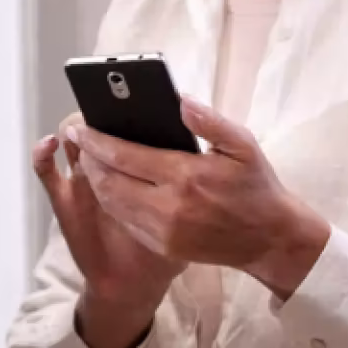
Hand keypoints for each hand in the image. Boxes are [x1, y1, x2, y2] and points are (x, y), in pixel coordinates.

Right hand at [33, 117, 183, 347]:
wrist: (139, 279)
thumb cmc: (174, 240)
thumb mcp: (192, 207)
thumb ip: (195, 178)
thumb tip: (189, 133)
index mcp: (146, 163)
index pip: (132, 127)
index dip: (129, 111)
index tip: (134, 94)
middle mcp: (111, 167)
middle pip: (100, 129)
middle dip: (99, 115)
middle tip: (104, 102)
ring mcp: (83, 181)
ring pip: (70, 143)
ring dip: (72, 128)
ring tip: (80, 123)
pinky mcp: (64, 198)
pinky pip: (47, 172)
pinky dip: (43, 155)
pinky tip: (49, 144)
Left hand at [70, 99, 331, 297]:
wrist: (269, 239)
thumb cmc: (255, 186)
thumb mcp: (243, 145)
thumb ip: (210, 121)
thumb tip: (180, 100)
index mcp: (186, 176)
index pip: (124, 156)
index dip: (95, 140)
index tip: (78, 126)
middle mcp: (169, 207)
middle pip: (109, 182)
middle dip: (88, 160)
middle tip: (80, 141)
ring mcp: (164, 231)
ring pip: (112, 204)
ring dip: (95, 181)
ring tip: (90, 160)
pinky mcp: (163, 247)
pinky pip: (126, 222)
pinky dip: (112, 202)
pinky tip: (111, 185)